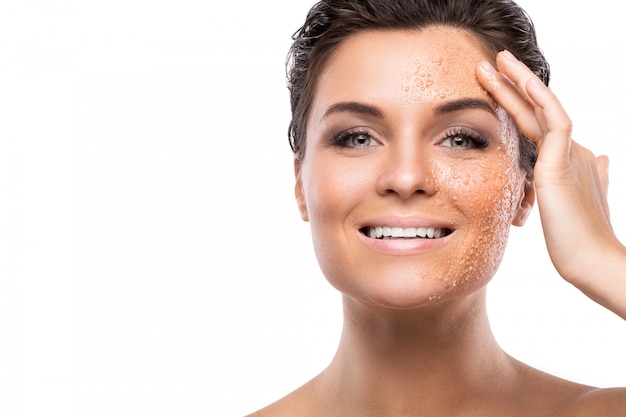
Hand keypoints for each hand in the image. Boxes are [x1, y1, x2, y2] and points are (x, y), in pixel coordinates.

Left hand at [476, 50, 625, 319]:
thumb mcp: (571, 204)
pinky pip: (554, 122)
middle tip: (489, 62)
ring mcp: (567, 155)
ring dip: (518, 82)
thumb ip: (590, 177)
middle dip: (512, 84)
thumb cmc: (578, 241)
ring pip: (541, 108)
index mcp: (565, 160)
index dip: (515, 103)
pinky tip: (523, 84)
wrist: (591, 264)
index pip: (535, 123)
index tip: (492, 87)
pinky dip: (540, 100)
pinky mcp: (561, 165)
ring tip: (495, 62)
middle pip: (535, 110)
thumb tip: (603, 158)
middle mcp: (568, 151)